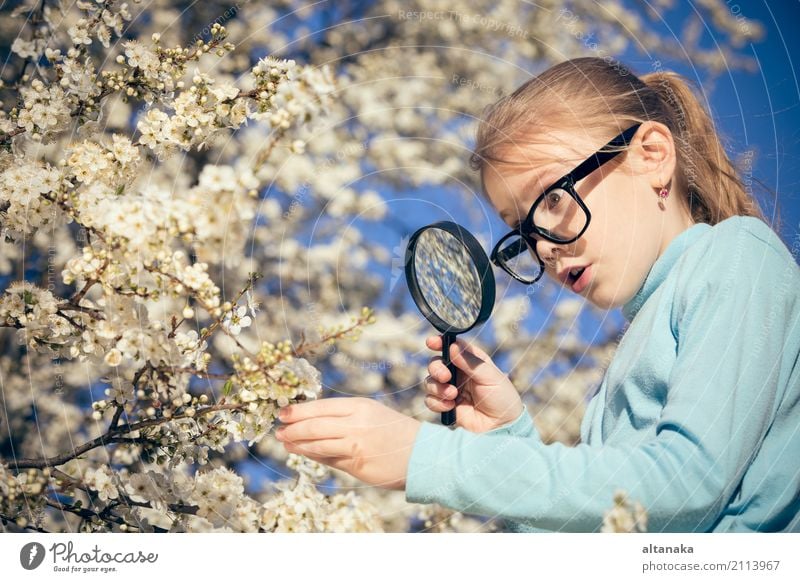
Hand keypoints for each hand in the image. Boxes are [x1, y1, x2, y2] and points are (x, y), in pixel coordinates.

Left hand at [274, 397, 420, 489]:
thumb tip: (313, 419)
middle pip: (314, 426)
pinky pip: (328, 460)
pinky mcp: (356, 466)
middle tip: (278, 429)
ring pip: (317, 444)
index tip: (283, 413)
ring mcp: (355, 446)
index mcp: (359, 406)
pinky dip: (312, 455)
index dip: (298, 411)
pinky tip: (303, 453)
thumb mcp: (372, 414)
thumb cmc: (396, 432)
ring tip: (285, 442)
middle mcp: (355, 424)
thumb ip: (345, 417)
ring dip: (297, 444)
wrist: (423, 454)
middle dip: (292, 428)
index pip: (321, 407)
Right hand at [424, 335, 522, 433]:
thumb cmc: (502, 398)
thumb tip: (452, 346)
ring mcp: (450, 389)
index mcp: (471, 361)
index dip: (440, 342)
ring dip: (437, 387)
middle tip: (445, 376)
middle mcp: (458, 373)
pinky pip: (430, 400)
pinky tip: (450, 406)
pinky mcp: (445, 406)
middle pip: (436, 363)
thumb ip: (470, 362)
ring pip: (430, 381)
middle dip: (436, 368)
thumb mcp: (491, 376)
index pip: (452, 346)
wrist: (501, 427)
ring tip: (453, 395)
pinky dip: (437, 402)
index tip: (431, 342)